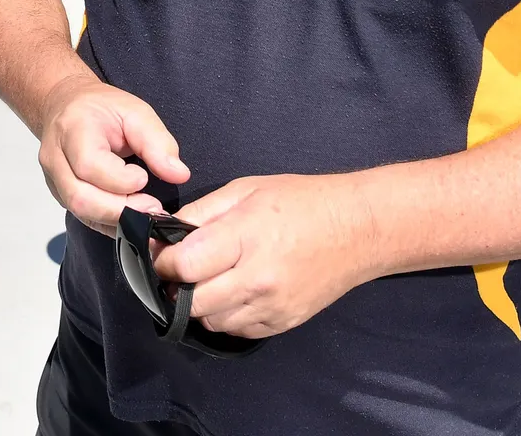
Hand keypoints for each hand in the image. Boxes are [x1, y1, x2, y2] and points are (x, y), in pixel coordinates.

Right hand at [36, 75, 189, 236]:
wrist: (66, 107)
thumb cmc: (100, 108)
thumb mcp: (135, 112)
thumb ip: (157, 142)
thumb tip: (179, 174)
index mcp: (72, 130)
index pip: (88, 165)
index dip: (119, 180)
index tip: (144, 178)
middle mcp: (56, 158)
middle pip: (80, 197)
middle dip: (121, 209)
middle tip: (152, 207)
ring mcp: (54, 180)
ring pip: (80, 212)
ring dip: (117, 219)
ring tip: (145, 212)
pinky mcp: (61, 195)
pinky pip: (84, 218)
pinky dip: (110, 223)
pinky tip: (132, 217)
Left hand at [151, 173, 373, 337]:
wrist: (358, 230)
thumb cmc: (301, 201)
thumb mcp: (246, 190)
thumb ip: (201, 212)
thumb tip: (164, 232)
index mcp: (246, 237)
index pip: (186, 265)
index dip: (164, 261)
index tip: (162, 253)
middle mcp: (258, 278)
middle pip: (192, 302)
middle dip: (175, 287)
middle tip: (178, 271)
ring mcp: (272, 306)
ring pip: (212, 321)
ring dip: (199, 305)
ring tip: (207, 280)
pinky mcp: (283, 325)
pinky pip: (237, 330)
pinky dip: (226, 315)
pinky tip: (233, 292)